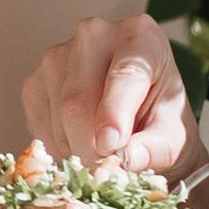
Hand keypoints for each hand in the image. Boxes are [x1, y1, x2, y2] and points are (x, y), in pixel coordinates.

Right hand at [19, 14, 192, 179]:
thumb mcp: (173, 139)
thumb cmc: (161, 122)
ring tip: (100, 158)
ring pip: (57, 116)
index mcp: (141, 37)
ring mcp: (57, 56)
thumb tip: (126, 159)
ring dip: (76, 151)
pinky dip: (59, 149)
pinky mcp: (34, 82)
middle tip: (107, 173)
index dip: (114, 112)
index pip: (124, 74)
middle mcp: (94, 34)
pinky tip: (80, 147)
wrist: (139, 119)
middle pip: (78, 100)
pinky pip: (39, 125)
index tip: (111, 146)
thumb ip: (154, 149)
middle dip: (91, 146)